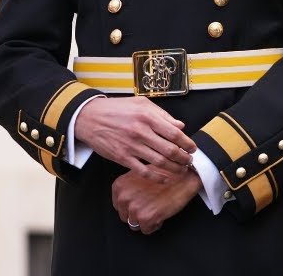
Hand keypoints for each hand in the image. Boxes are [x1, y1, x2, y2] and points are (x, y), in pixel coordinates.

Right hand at [75, 96, 196, 181]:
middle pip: (170, 150)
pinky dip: (157, 177)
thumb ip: (162, 115)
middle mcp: (141, 132)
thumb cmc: (117, 109)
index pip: (175, 133)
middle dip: (184, 158)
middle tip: (189, 161)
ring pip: (159, 162)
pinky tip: (165, 179)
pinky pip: (143, 171)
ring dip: (174, 168)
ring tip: (181, 170)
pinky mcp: (122, 158)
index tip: (193, 148)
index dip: (187, 143)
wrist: (89, 117)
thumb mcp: (141, 103)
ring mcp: (131, 146)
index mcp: (147, 117)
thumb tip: (180, 125)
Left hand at [113, 168, 201, 234]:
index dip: (131, 206)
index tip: (141, 202)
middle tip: (150, 205)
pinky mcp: (145, 218)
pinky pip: (146, 230)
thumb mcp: (141, 174)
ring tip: (156, 209)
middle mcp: (124, 197)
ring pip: (134, 224)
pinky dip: (154, 225)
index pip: (118, 205)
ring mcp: (134, 208)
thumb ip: (130, 186)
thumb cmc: (166, 174)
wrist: (184, 177)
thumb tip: (127, 197)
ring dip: (145, 220)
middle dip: (137, 214)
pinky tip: (161, 214)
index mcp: (120, 186)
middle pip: (125, 216)